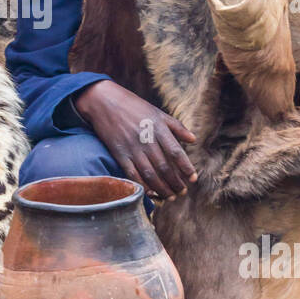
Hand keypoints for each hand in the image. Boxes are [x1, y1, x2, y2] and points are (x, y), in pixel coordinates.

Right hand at [73, 80, 196, 200]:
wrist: (105, 102)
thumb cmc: (134, 106)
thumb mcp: (157, 112)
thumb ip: (177, 127)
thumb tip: (193, 140)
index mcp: (159, 129)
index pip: (176, 153)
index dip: (186, 168)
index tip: (193, 179)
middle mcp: (147, 140)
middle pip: (164, 168)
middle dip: (175, 183)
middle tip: (182, 192)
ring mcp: (132, 148)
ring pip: (150, 174)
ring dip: (162, 188)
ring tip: (170, 196)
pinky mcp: (120, 154)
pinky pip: (132, 174)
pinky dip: (142, 185)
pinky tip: (150, 192)